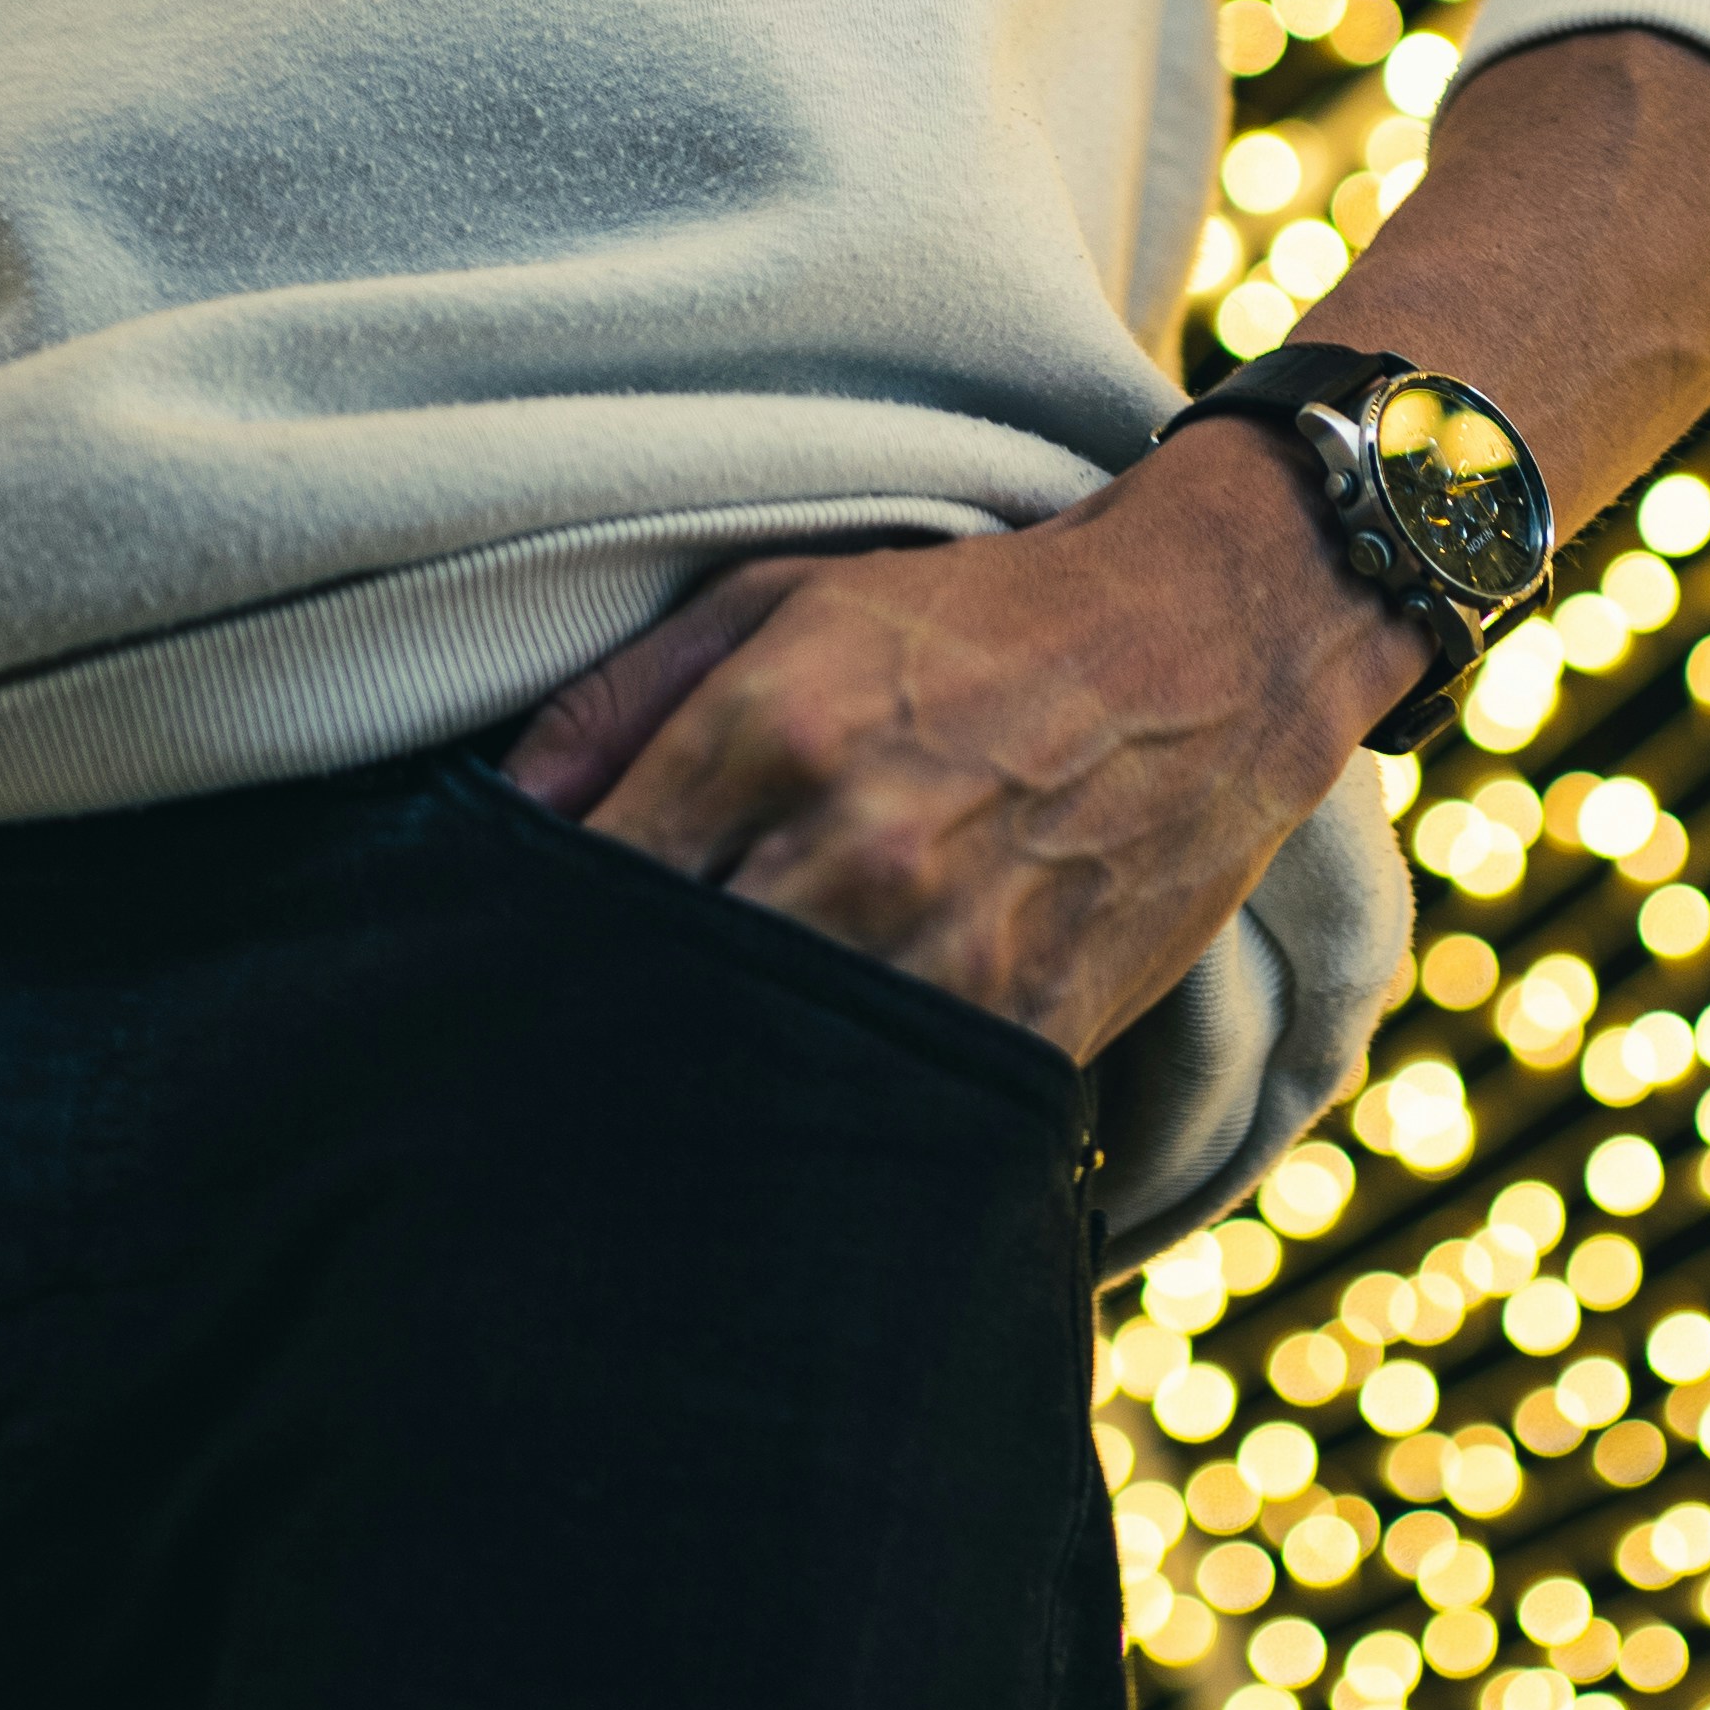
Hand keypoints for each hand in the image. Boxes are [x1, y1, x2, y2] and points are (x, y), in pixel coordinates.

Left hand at [497, 419, 1427, 1066]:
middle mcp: (855, 846)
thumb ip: (627, 691)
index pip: (589, 882)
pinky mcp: (1027, 1029)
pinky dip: (825, 1117)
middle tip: (550, 1057)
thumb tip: (501, 813)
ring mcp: (948, 951)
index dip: (521, 939)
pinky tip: (787, 1111)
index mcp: (779, 724)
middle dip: (598, 1028)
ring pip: (763, 1071)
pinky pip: (886, 1108)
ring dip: (704, 1087)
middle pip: (663, 994)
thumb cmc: (986, 612)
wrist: (1219, 641)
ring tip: (669, 1087)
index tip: (490, 971)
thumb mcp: (789, 592)